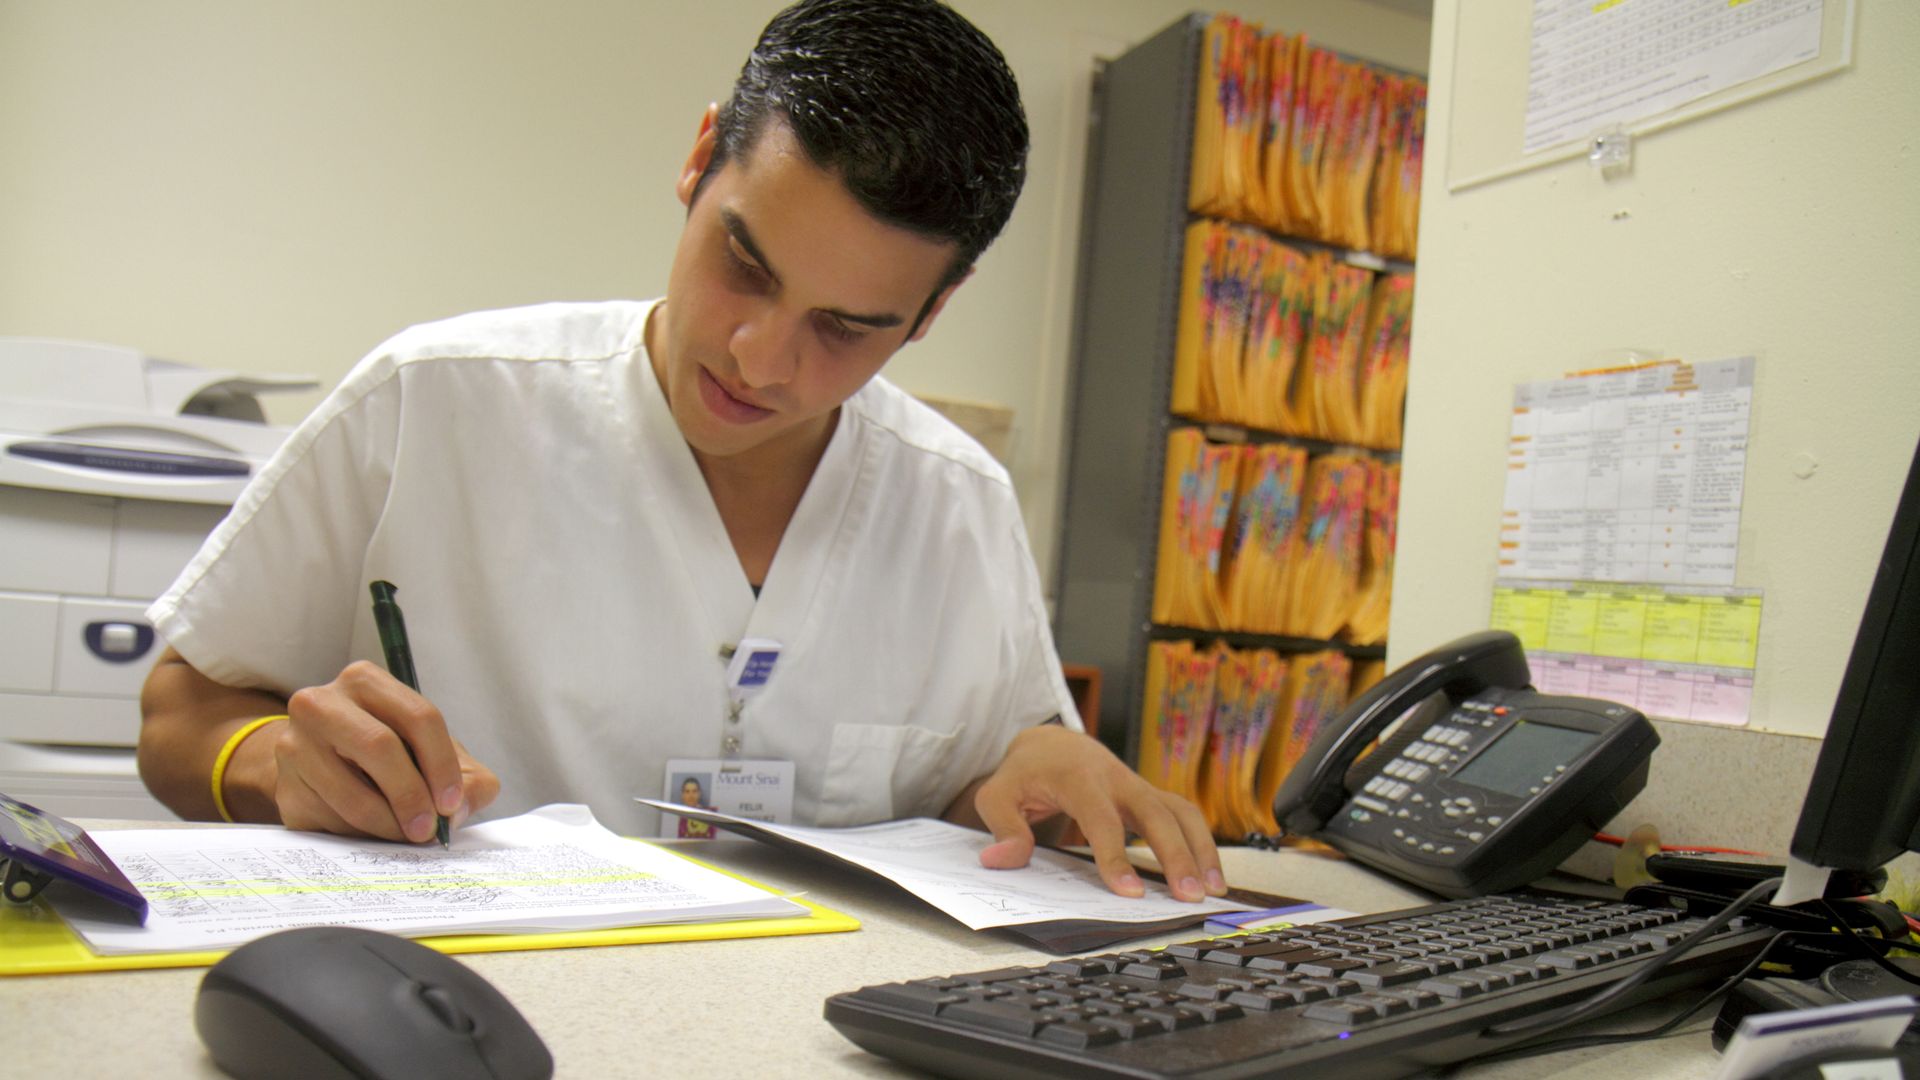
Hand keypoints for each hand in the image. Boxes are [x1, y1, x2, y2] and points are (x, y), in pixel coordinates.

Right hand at [270, 661, 498, 841]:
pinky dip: (361, 835)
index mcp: (366, 681)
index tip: (452, 803)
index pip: (418, 716)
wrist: (323, 766)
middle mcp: (322, 702)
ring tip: (405, 835)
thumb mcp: (437, 756)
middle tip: (428, 829)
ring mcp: (294, 744)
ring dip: (388, 824)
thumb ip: (469, 780)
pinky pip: (330, 819)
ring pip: (352, 793)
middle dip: (412, 794)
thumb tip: (459, 811)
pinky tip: (373, 832)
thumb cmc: (392, 755)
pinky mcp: (285, 787)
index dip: (441, 764)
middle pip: (379, 746)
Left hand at [966, 725, 1225, 900]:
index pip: (1102, 818)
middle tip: (1189, 895)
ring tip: (1212, 888)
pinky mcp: (1149, 795)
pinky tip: (1211, 874)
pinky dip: (1202, 842)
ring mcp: (1138, 785)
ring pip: (1180, 810)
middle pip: (1155, 813)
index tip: (1130, 892)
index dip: (1116, 855)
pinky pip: (1183, 815)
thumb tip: (1003, 859)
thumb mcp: (998, 794)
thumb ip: (1002, 826)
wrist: (1052, 742)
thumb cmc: (1025, 772)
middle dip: (1176, 854)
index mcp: (1079, 777)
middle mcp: (1116, 778)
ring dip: (1201, 848)